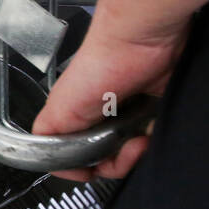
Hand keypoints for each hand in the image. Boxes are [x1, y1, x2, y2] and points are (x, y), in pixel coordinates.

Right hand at [31, 21, 188, 181]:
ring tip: (142, 137)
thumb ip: (49, 138)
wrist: (140, 41)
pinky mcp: (157, 108)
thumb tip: (57, 166)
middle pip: (109, 159)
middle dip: (118, 161)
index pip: (78, 158)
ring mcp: (130, 114)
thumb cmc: (99, 64)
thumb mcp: (60, 108)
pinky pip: (159, 135)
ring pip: (134, 151)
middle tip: (125, 147)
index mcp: (76, 119)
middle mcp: (102, 118)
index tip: (95, 168)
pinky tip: (154, 129)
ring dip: (139, 151)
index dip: (86, 168)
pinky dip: (158, 138)